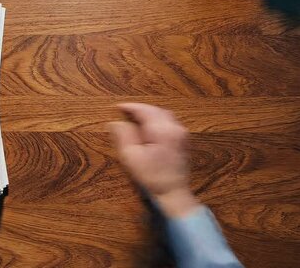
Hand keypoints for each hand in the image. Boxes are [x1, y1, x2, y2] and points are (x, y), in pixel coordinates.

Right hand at [109, 103, 200, 217]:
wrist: (174, 192)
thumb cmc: (151, 177)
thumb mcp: (131, 157)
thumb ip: (123, 136)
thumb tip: (116, 122)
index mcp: (161, 131)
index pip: (144, 110)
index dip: (130, 107)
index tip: (117, 108)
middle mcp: (175, 128)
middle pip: (156, 110)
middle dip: (140, 110)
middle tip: (126, 113)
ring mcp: (182, 134)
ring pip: (164, 115)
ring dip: (150, 114)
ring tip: (136, 119)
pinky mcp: (184, 141)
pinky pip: (170, 123)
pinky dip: (158, 120)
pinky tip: (150, 128)